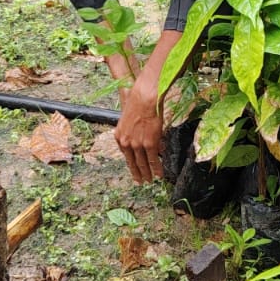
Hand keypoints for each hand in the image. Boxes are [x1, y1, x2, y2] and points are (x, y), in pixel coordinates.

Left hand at [114, 66, 164, 184]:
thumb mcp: (130, 119)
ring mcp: (137, 144)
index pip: (126, 155)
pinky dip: (157, 168)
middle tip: (141, 182)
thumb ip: (135, 131)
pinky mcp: (148, 144)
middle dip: (137, 173)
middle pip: (132, 162)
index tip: (135, 171)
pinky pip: (153, 160)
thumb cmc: (138, 103)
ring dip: (147, 174)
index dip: (131, 164)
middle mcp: (126, 143)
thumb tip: (146, 140)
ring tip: (150, 181)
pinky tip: (159, 175)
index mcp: (119, 136)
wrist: (144, 98)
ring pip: (143, 163)